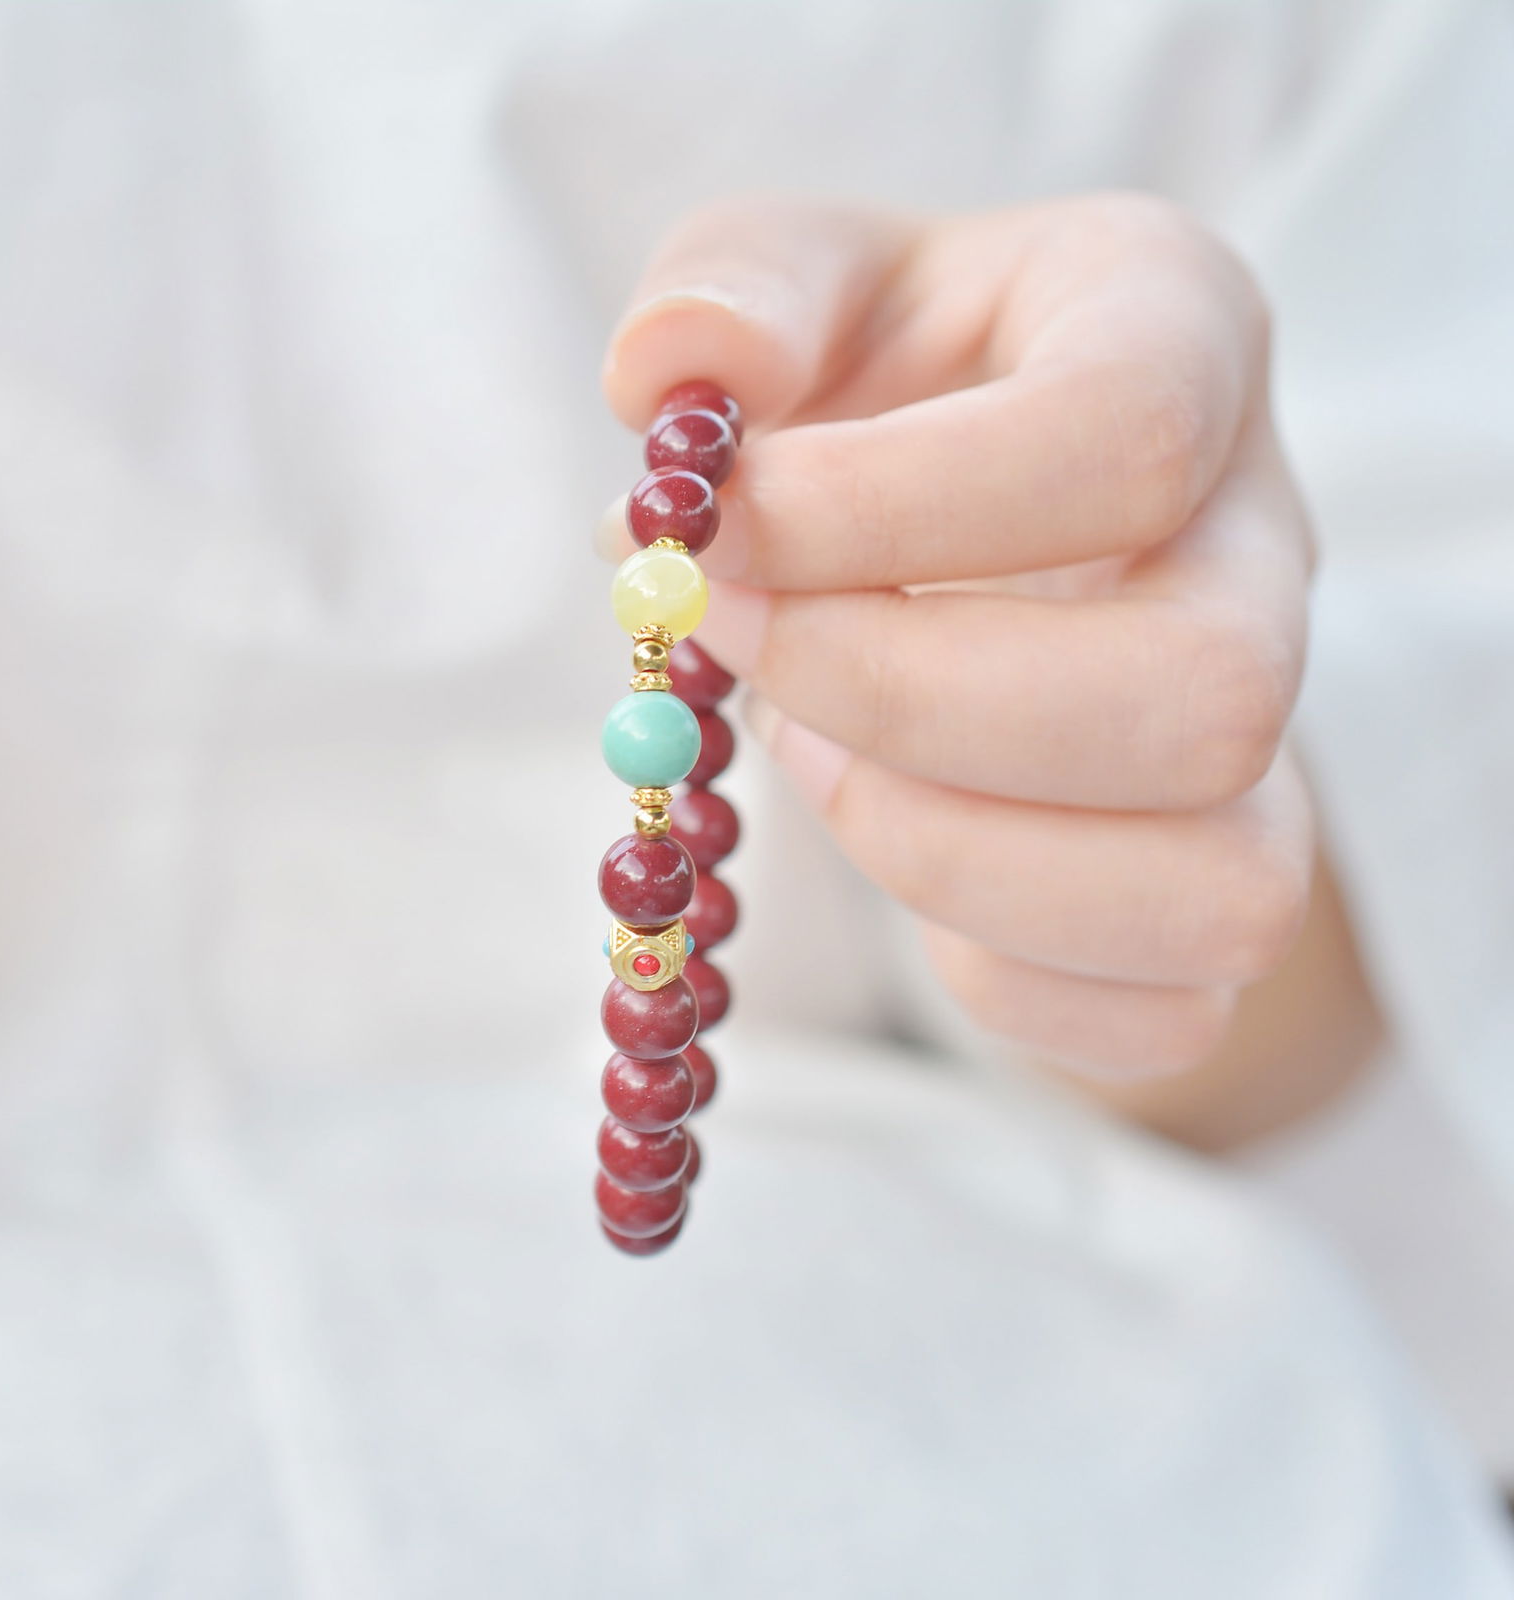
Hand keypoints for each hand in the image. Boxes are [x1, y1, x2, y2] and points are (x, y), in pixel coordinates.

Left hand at [604, 193, 1314, 1078]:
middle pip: (1198, 698)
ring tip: (822, 756)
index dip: (886, 514)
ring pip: (1217, 890)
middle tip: (753, 661)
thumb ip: (735, 284)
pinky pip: (1168, 1013)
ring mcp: (1267, 738)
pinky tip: (898, 846)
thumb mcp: (796, 281)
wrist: (963, 509)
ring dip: (949, 857)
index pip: (1120, 440)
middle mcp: (1261, 549)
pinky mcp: (1217, 876)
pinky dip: (994, 977)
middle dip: (910, 709)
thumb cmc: (881, 387)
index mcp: (1178, 341)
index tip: (707, 542)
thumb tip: (673, 371)